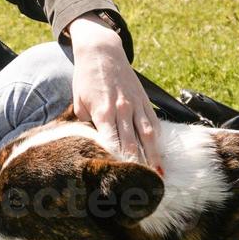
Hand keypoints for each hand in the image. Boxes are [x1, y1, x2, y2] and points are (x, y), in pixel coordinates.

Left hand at [66, 14, 162, 171]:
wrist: (101, 51)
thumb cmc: (86, 79)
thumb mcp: (79, 102)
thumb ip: (87, 123)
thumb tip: (92, 143)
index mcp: (103, 113)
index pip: (113, 144)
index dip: (118, 163)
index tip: (121, 181)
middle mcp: (122, 110)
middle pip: (133, 144)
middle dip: (138, 166)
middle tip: (143, 188)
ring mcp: (136, 105)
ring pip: (148, 136)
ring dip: (153, 157)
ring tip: (159, 176)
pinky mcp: (144, 100)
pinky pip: (154, 122)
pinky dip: (157, 139)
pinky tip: (160, 153)